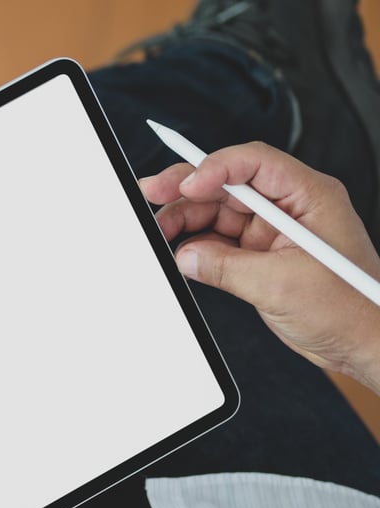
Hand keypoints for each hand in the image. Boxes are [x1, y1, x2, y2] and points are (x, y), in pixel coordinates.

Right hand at [139, 142, 379, 390]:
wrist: (362, 343)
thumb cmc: (350, 309)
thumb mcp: (280, 285)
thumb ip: (225, 267)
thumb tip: (186, 255)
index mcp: (309, 196)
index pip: (255, 163)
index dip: (215, 167)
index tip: (186, 185)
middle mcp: (290, 206)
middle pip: (228, 182)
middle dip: (188, 188)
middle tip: (152, 193)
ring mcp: (273, 230)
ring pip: (217, 210)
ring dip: (186, 218)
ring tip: (160, 231)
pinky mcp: (261, 253)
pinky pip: (219, 240)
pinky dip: (196, 246)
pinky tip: (181, 254)